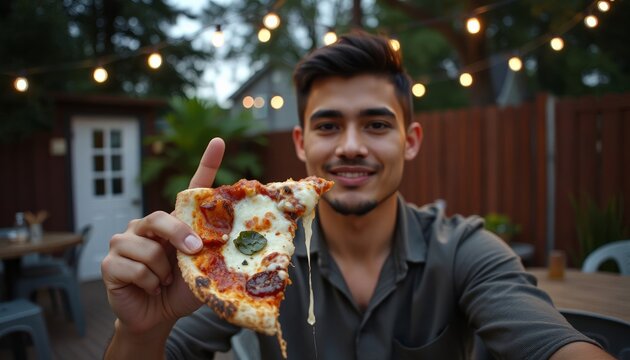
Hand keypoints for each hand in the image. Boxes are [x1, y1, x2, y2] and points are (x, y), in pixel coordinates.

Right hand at [101, 138, 224, 333]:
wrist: (157, 316)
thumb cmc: (181, 289)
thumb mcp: (202, 271)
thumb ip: (209, 254)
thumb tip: (227, 241)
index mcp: (173, 223)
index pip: (190, 190)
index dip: (206, 164)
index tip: (219, 141)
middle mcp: (146, 225)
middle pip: (160, 218)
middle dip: (179, 236)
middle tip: (193, 253)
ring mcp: (124, 241)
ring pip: (148, 249)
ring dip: (162, 272)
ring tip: (162, 282)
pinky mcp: (109, 262)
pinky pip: (135, 269)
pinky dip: (148, 283)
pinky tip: (147, 288)